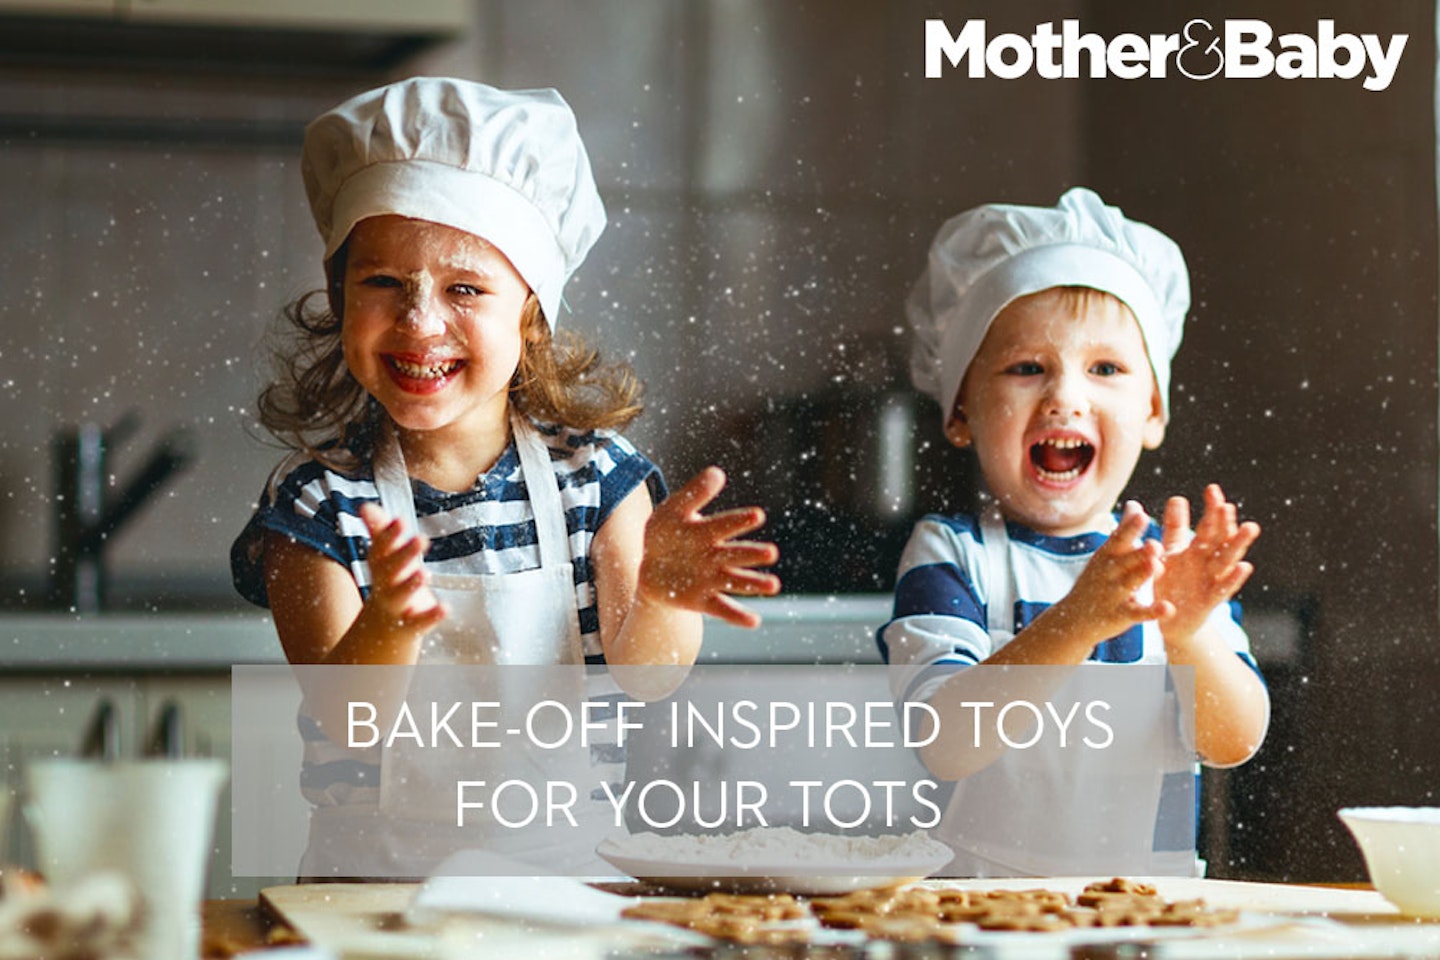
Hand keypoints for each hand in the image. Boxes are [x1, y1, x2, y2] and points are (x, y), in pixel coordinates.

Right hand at [356, 502, 445, 637]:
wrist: (380, 632)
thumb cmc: (389, 584)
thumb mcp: (383, 560)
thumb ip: (379, 532)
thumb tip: (364, 506)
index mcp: (380, 567)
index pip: (380, 549)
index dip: (389, 536)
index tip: (400, 520)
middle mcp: (384, 585)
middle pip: (391, 569)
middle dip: (405, 554)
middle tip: (421, 538)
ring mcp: (397, 606)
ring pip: (400, 595)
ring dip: (411, 584)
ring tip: (425, 572)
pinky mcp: (410, 625)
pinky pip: (419, 621)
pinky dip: (431, 615)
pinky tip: (445, 607)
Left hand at [638, 467, 780, 627]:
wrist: (651, 567)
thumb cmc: (667, 534)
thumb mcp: (672, 510)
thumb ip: (693, 494)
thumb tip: (717, 472)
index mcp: (708, 531)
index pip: (725, 524)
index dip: (739, 520)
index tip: (758, 515)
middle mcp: (715, 555)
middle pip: (736, 554)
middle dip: (752, 553)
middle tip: (771, 552)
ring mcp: (711, 579)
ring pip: (736, 581)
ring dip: (754, 583)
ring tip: (774, 585)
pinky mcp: (703, 601)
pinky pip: (722, 609)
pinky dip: (738, 616)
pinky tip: (754, 622)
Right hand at [1060, 501, 1170, 643]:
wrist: (1072, 619)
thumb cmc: (1096, 581)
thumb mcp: (1106, 555)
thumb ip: (1124, 531)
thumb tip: (1134, 504)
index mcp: (1107, 555)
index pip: (1119, 539)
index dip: (1130, 528)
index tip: (1141, 515)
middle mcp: (1109, 573)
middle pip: (1125, 560)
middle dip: (1139, 552)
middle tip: (1155, 543)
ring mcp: (1113, 595)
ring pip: (1130, 583)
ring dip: (1143, 575)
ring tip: (1157, 566)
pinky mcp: (1121, 615)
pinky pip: (1138, 613)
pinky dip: (1153, 611)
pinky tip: (1168, 608)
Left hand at [1154, 484, 1259, 643]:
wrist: (1170, 619)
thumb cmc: (1173, 582)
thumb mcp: (1170, 553)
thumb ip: (1174, 529)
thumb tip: (1178, 497)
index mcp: (1198, 550)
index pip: (1208, 526)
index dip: (1211, 509)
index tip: (1212, 489)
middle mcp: (1209, 563)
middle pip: (1220, 540)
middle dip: (1225, 523)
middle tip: (1227, 505)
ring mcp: (1212, 581)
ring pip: (1228, 561)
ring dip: (1239, 544)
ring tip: (1250, 527)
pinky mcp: (1210, 601)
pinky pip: (1223, 589)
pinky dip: (1234, 578)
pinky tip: (1245, 566)